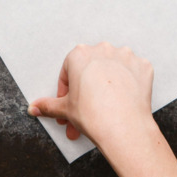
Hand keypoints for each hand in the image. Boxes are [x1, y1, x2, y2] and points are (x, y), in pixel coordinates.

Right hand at [28, 42, 154, 148]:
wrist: (123, 127)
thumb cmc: (93, 116)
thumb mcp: (65, 110)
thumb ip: (48, 105)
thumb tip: (33, 108)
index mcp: (80, 54)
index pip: (68, 72)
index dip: (66, 92)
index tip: (69, 105)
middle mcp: (103, 49)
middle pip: (91, 70)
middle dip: (87, 91)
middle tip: (85, 113)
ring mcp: (125, 56)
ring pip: (113, 68)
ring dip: (108, 84)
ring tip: (106, 107)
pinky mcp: (143, 66)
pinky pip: (133, 73)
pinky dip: (129, 84)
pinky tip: (124, 99)